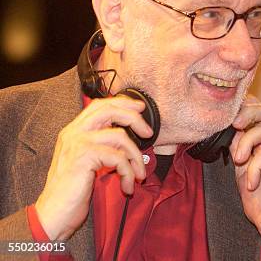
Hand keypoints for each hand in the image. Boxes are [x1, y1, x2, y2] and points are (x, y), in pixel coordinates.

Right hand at [35, 96, 151, 239]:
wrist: (54, 214)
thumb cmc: (72, 191)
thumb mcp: (86, 161)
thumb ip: (100, 145)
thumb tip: (129, 138)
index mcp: (73, 131)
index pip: (99, 105)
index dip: (122, 103)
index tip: (140, 109)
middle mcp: (73, 133)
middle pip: (109, 111)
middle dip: (134, 119)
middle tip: (148, 133)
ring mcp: (78, 143)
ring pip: (120, 136)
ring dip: (136, 157)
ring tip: (139, 175)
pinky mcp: (84, 157)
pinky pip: (119, 158)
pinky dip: (128, 173)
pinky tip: (127, 187)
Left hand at [231, 95, 260, 260]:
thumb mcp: (241, 172)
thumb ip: (237, 151)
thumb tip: (230, 131)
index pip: (259, 114)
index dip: (244, 108)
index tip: (226, 116)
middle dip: (248, 112)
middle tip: (234, 123)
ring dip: (245, 143)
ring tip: (238, 160)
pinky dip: (254, 167)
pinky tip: (252, 183)